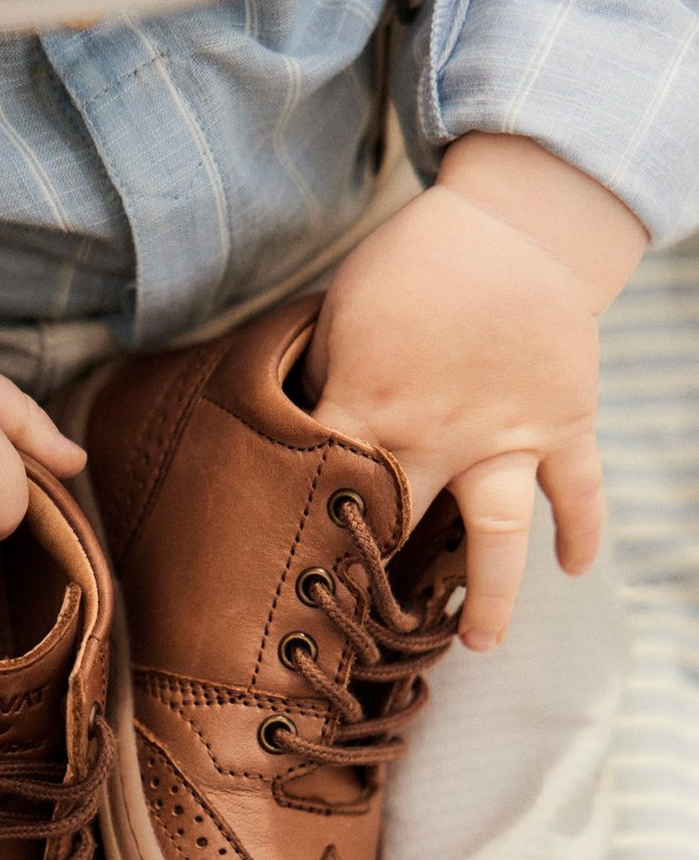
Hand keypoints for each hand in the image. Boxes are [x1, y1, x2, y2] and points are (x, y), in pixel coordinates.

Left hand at [304, 134, 646, 649]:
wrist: (512, 215)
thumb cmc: (407, 263)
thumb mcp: (336, 320)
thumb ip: (317, 388)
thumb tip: (275, 437)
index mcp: (369, 408)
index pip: (324, 492)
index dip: (300, 540)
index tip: (279, 589)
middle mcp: (439, 435)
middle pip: (401, 531)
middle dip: (377, 586)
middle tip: (358, 640)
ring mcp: (508, 435)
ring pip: (497, 535)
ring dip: (488, 595)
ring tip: (477, 644)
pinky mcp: (563, 422)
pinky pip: (578, 488)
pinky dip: (584, 529)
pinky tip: (575, 569)